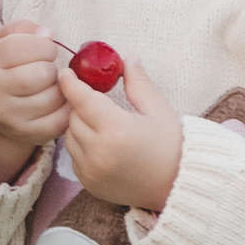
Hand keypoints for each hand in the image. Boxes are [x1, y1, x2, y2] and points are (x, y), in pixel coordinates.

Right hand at [0, 22, 68, 182]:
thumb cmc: (6, 68)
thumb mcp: (4, 41)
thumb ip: (23, 29)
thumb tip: (47, 34)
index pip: (22, 46)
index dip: (44, 45)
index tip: (45, 50)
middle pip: (41, 73)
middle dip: (52, 68)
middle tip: (47, 69)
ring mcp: (8, 115)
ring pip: (54, 97)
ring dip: (61, 88)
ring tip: (50, 85)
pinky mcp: (27, 133)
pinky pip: (61, 118)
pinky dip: (66, 107)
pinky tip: (57, 101)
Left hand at [53, 50, 183, 212]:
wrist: (178, 185)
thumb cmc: (171, 145)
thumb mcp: (158, 109)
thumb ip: (138, 83)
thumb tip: (128, 58)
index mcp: (116, 130)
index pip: (82, 99)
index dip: (71, 84)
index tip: (66, 73)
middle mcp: (98, 152)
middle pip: (73, 118)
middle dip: (81, 105)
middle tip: (96, 100)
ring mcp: (91, 171)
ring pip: (70, 138)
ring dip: (79, 126)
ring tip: (100, 123)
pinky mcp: (89, 183)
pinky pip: (74, 158)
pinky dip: (81, 147)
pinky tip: (100, 144)